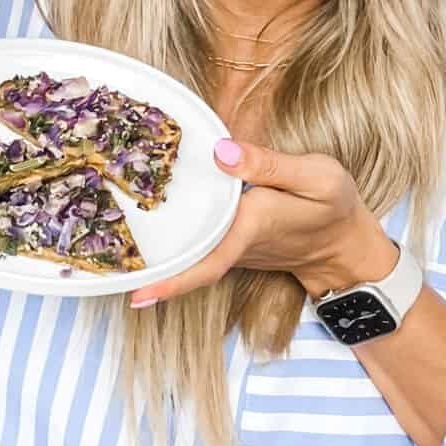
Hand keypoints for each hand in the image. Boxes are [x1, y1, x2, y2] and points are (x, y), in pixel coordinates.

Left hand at [129, 137, 392, 307]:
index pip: (206, 262)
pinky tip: (144, 225)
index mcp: (250, 227)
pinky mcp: (233, 245)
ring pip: (189, 255)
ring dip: (153, 257)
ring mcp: (232, 250)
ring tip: (105, 251)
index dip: (173, 280)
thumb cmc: (335, 206)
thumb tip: (221, 151)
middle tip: (97, 268)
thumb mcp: (317, 175)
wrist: (348, 246)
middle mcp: (234, 245)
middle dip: (145, 270)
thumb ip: (270, 163)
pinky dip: (172, 242)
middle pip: (185, 262)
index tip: (138, 294)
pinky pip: (198, 247)